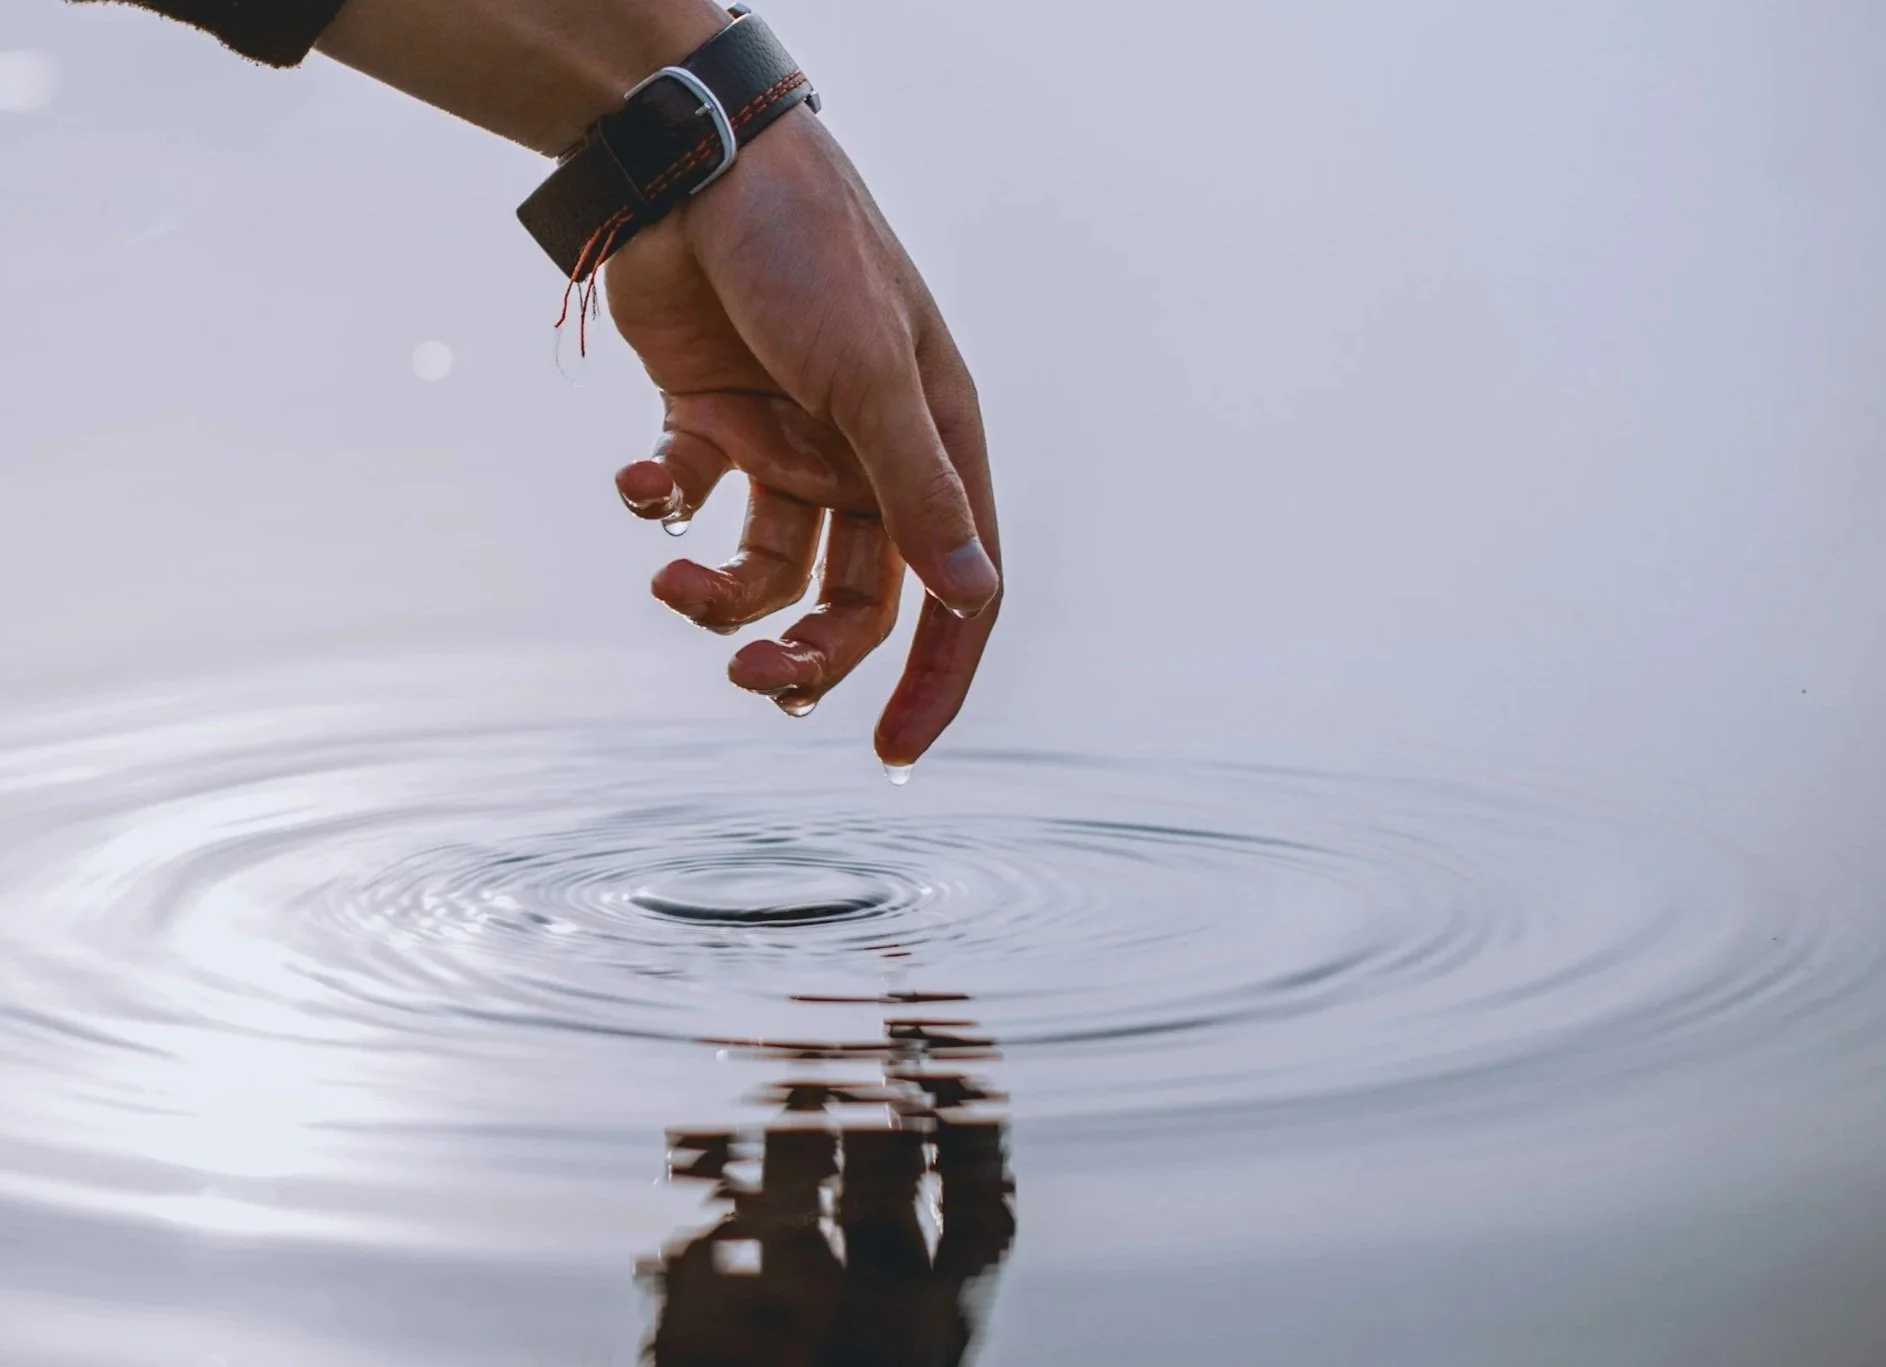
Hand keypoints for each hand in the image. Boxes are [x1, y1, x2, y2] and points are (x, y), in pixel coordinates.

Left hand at [602, 107, 1001, 766]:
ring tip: (673, 585)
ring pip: (769, 568)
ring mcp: (787, 441)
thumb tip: (974, 595)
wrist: (695, 161)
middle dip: (808, 655)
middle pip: (855, 601)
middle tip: (755, 681)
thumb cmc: (808, 248)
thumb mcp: (872, 372)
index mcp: (933, 445)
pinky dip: (655, 505)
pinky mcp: (709, 419)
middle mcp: (866, 456)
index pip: (957, 590)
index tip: (890, 754)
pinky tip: (636, 481)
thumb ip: (916, 487)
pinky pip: (687, 497)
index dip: (933, 678)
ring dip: (720, 599)